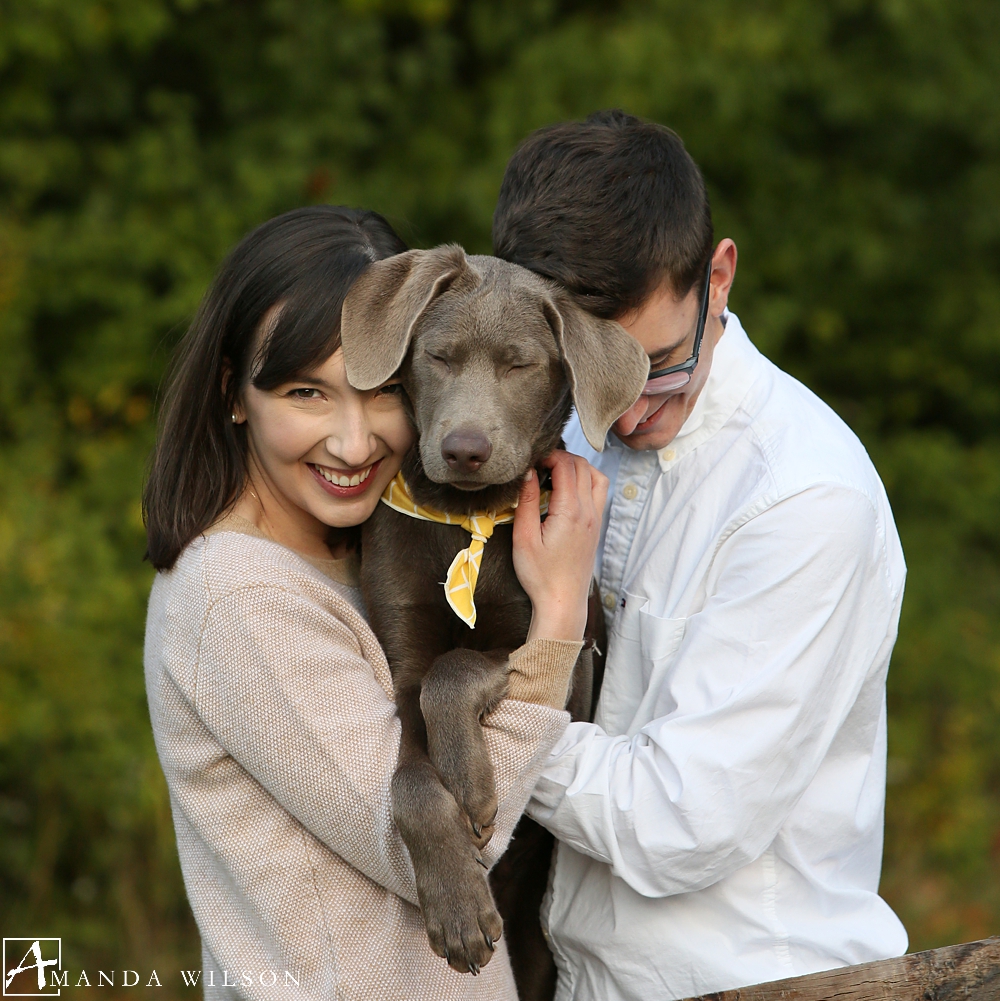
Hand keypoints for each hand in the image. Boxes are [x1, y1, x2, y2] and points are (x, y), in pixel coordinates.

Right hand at [512, 450, 607, 641]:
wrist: (562, 601)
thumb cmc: (540, 574)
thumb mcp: (523, 537)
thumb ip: (526, 501)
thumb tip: (527, 472)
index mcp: (571, 511)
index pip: (566, 465)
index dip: (548, 455)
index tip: (531, 460)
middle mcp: (589, 511)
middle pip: (583, 465)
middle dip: (561, 456)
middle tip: (539, 463)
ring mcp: (596, 518)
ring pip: (596, 476)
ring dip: (577, 466)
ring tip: (554, 472)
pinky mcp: (596, 526)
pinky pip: (598, 492)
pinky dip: (586, 480)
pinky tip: (567, 490)